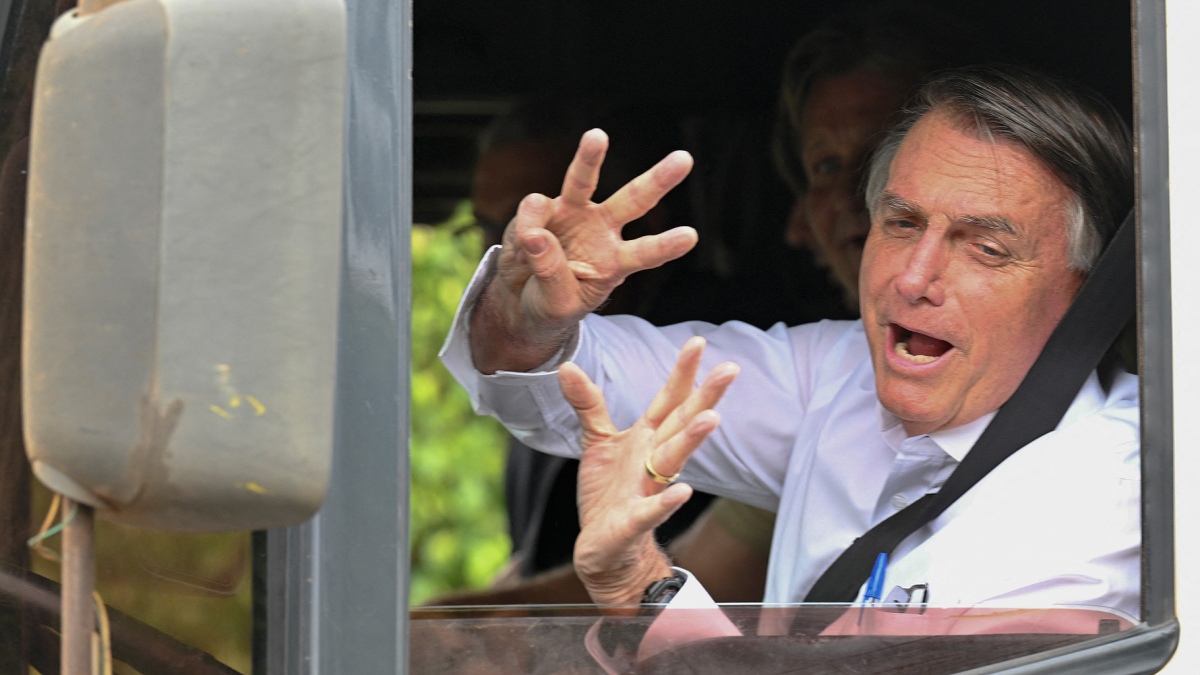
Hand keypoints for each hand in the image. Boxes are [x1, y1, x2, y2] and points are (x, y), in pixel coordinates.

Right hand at [471, 130, 696, 373]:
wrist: (520, 296)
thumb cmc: (549, 304)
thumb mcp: (557, 305)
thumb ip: (552, 275)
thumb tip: (537, 235)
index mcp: (615, 262)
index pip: (645, 253)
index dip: (665, 245)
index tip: (690, 236)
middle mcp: (601, 230)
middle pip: (633, 200)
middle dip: (658, 180)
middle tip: (685, 159)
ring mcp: (573, 214)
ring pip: (584, 181)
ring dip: (590, 158)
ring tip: (598, 136)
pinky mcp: (543, 208)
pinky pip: (535, 208)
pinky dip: (526, 228)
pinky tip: (522, 252)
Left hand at [561, 337, 738, 604]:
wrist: (603, 547)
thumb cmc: (609, 492)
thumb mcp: (598, 441)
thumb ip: (589, 404)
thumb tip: (568, 366)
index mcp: (648, 438)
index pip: (669, 400)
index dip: (683, 372)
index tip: (699, 342)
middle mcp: (654, 460)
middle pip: (683, 423)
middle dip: (705, 397)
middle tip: (729, 370)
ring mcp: (648, 489)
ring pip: (675, 460)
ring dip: (692, 439)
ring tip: (710, 419)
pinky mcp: (635, 521)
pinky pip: (652, 510)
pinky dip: (666, 501)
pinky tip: (683, 492)